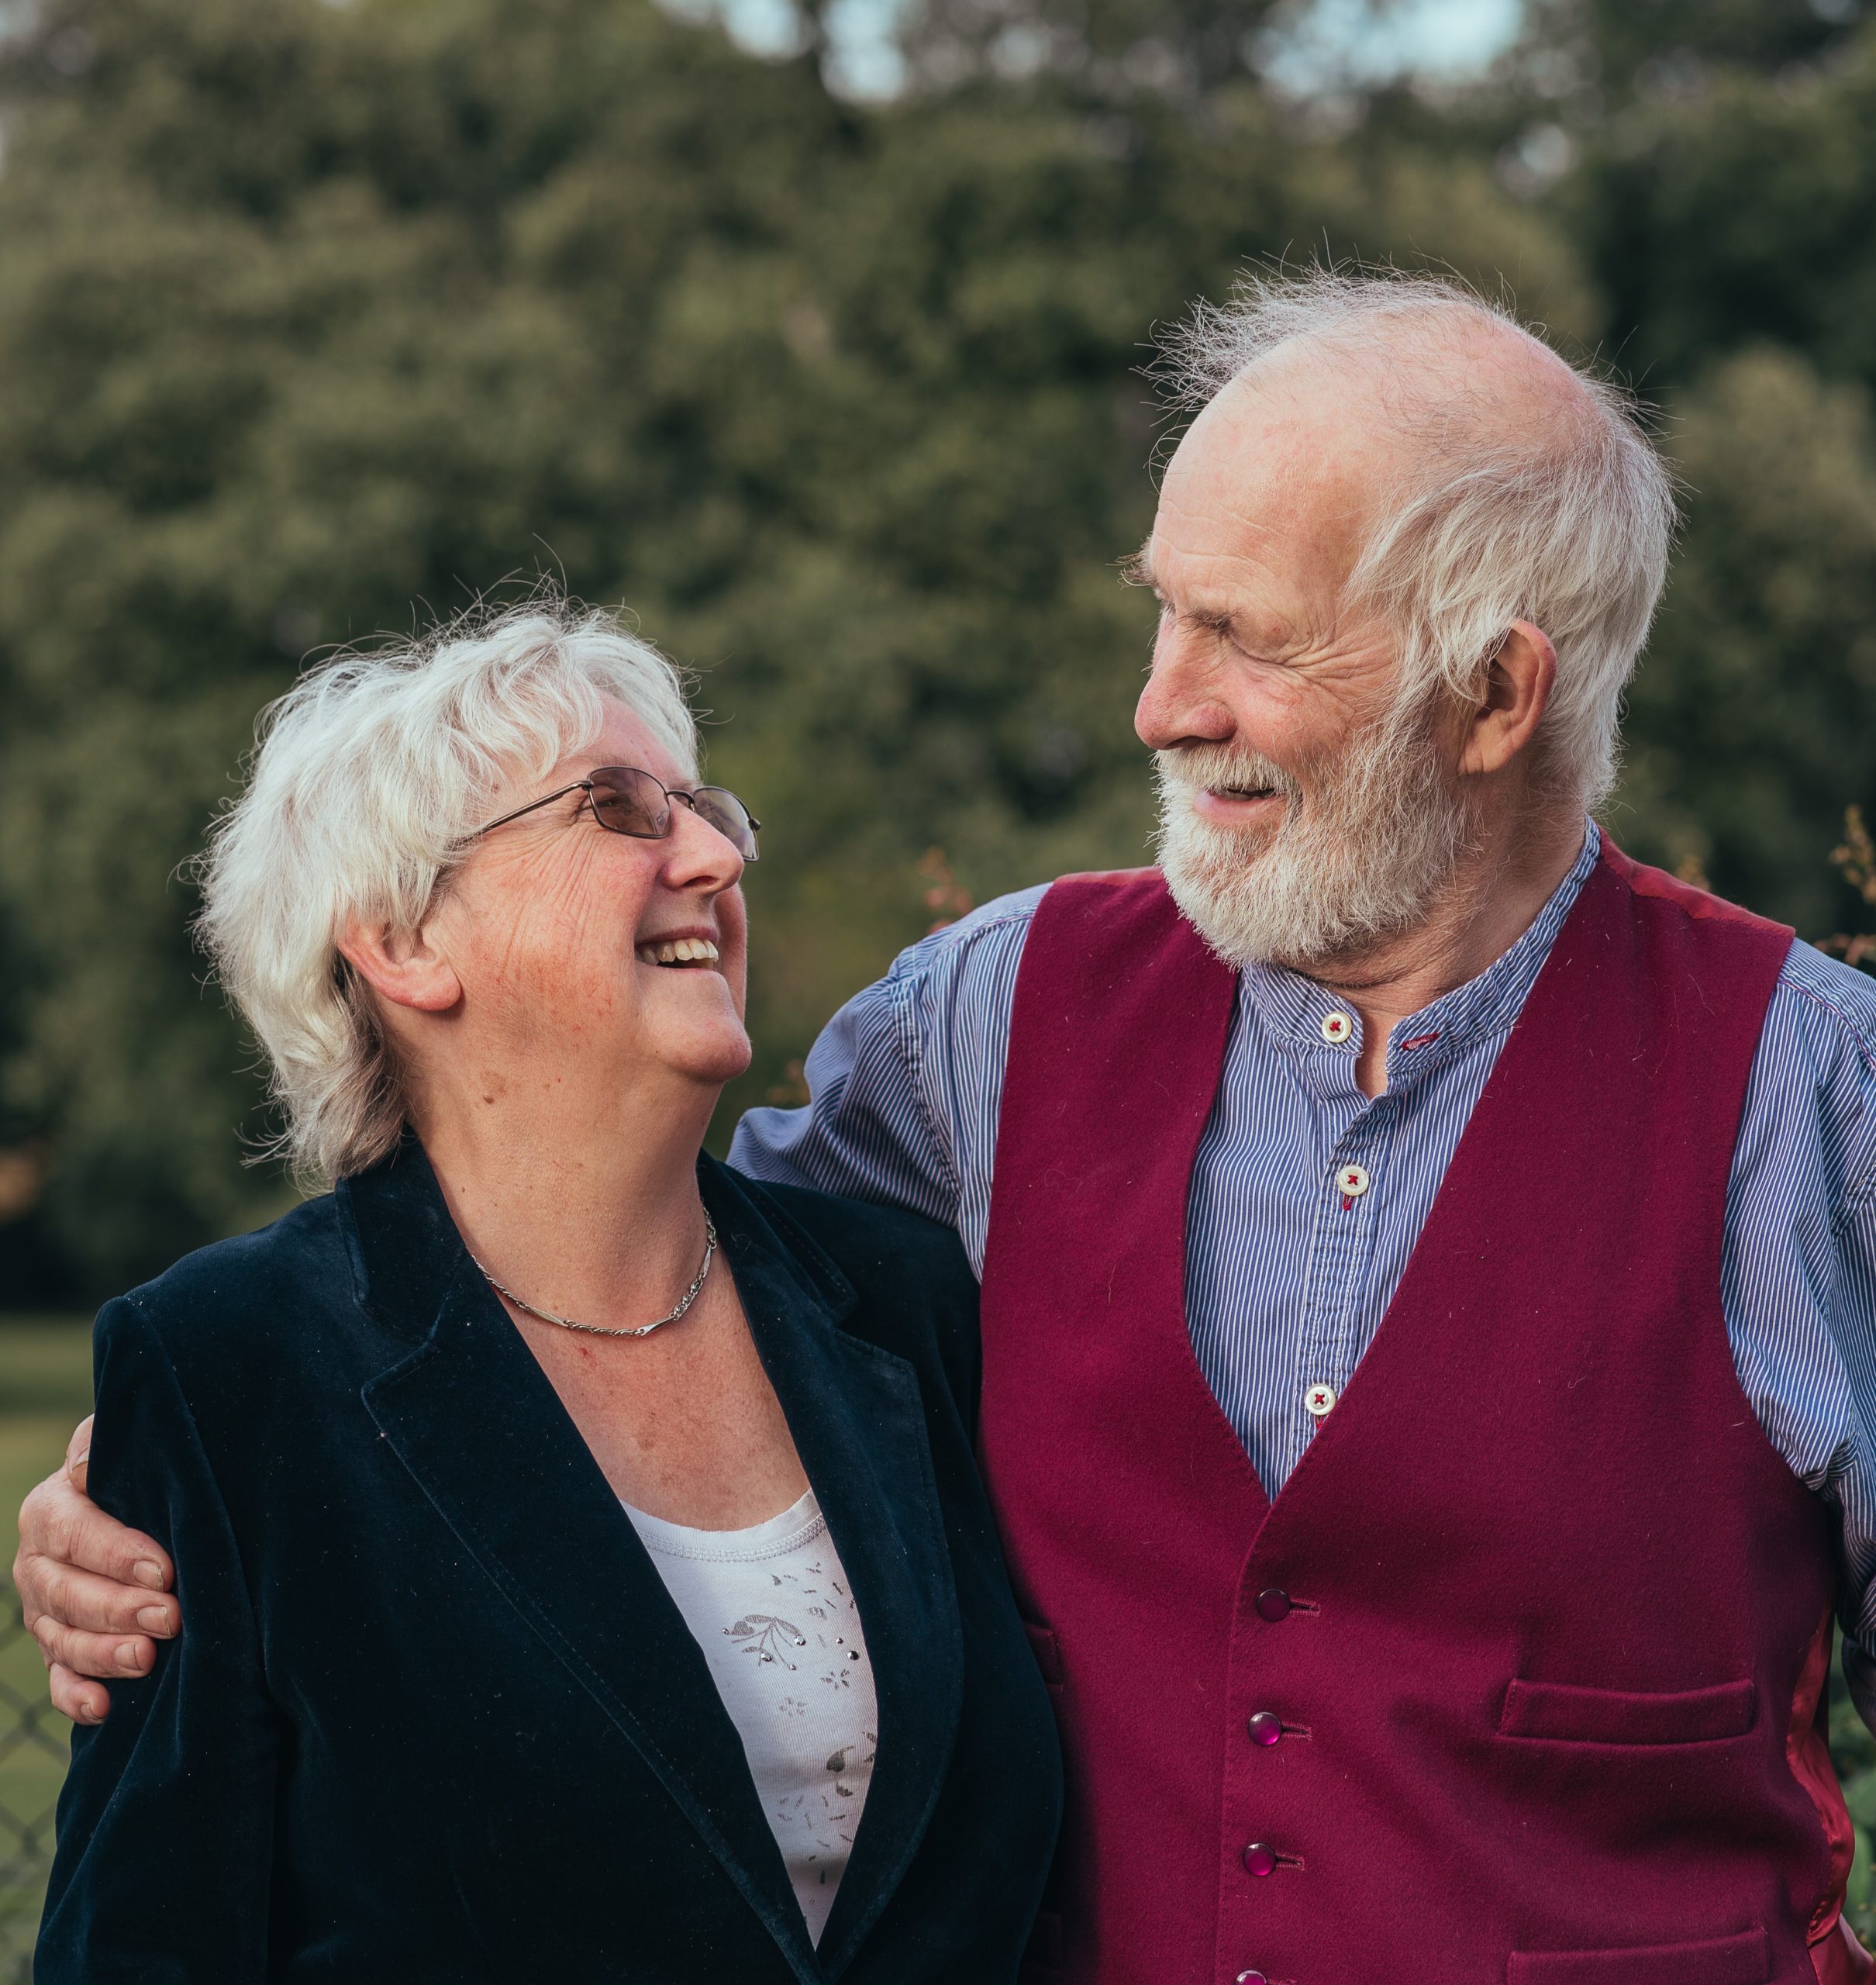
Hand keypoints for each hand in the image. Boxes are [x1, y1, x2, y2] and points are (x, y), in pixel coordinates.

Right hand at [13, 1415, 180, 1723]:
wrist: (135, 1498)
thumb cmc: (141, 1466)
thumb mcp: (127, 1445)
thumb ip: (113, 1449)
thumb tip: (95, 1461)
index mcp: (49, 1509)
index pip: (77, 1534)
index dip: (118, 1554)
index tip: (164, 1570)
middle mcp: (37, 1563)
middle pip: (68, 1593)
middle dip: (119, 1609)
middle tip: (170, 1617)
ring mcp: (44, 1610)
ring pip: (63, 1639)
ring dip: (104, 1654)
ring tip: (148, 1659)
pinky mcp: (59, 1647)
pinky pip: (59, 1678)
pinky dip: (76, 1695)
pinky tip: (103, 1707)